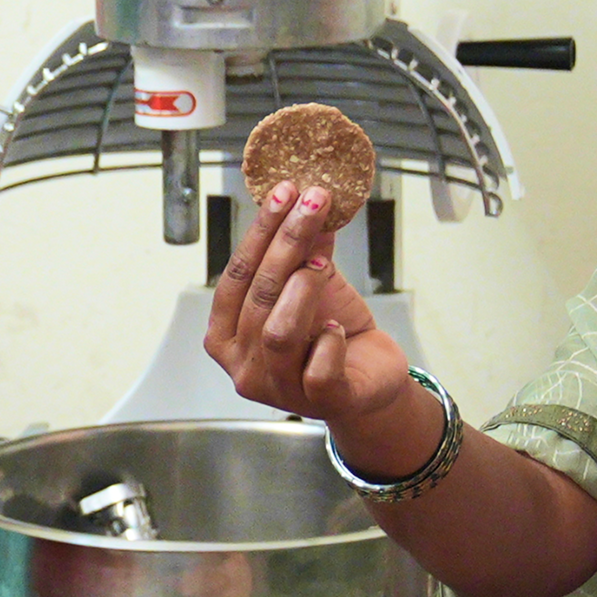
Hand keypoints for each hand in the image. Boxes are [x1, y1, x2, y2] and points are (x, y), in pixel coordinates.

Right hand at [204, 180, 414, 426]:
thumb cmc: (331, 337)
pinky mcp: (318, 403)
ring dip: (304, 289)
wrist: (370, 381)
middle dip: (286, 243)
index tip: (283, 193)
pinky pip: (319, 369)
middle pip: (258, 296)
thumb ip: (306, 251)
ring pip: (279, 331)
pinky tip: (338, 329)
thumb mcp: (316, 286)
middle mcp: (243, 366)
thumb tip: (306, 201)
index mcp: (227, 336)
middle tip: (314, 203)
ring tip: (324, 263)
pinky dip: (330, 342)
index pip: (235, 276)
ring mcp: (278, 389)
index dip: (259, 232)